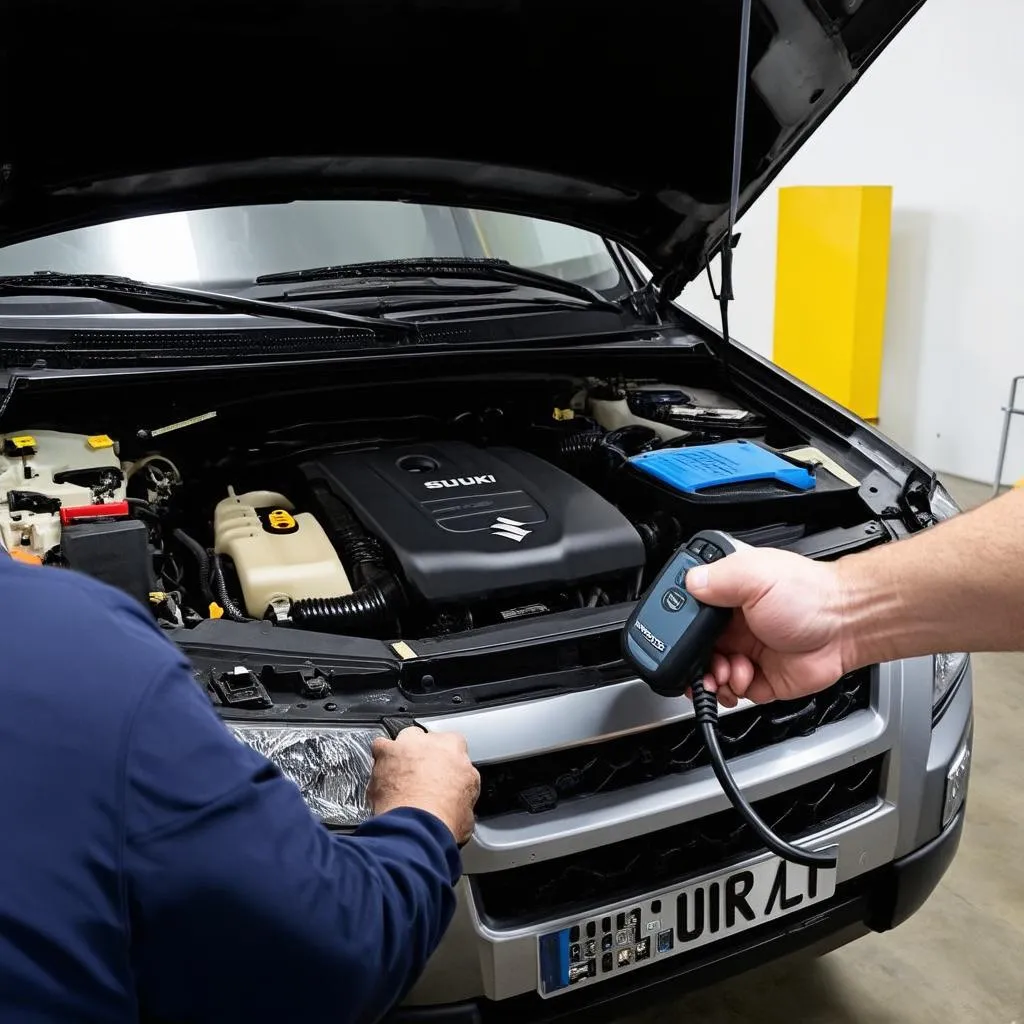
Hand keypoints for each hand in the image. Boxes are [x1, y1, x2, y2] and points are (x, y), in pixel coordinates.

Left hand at [368, 728, 479, 844]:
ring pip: (402, 740)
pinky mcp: (383, 755)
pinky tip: (383, 777)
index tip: (445, 773)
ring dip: (401, 755)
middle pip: (425, 738)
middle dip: (423, 753)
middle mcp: (428, 742)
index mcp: (454, 749)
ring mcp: (404, 746)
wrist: (419, 825)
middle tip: (422, 776)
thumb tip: (459, 794)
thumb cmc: (444, 816)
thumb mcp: (469, 805)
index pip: (454, 743)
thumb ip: (465, 786)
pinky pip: (380, 748)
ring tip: (401, 779)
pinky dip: (381, 761)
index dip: (448, 760)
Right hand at [684, 545, 849, 706]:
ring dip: (712, 677)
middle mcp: (735, 623)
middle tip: (699, 664)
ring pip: (711, 673)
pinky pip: (735, 692)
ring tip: (725, 672)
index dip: (679, 628)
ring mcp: (747, 651)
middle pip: (695, 648)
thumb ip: (717, 578)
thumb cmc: (809, 595)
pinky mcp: (762, 677)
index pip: (689, 612)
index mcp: (728, 595)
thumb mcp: (755, 575)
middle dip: (692, 660)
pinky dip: (733, 691)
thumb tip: (689, 583)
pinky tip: (743, 678)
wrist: (847, 626)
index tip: (678, 637)